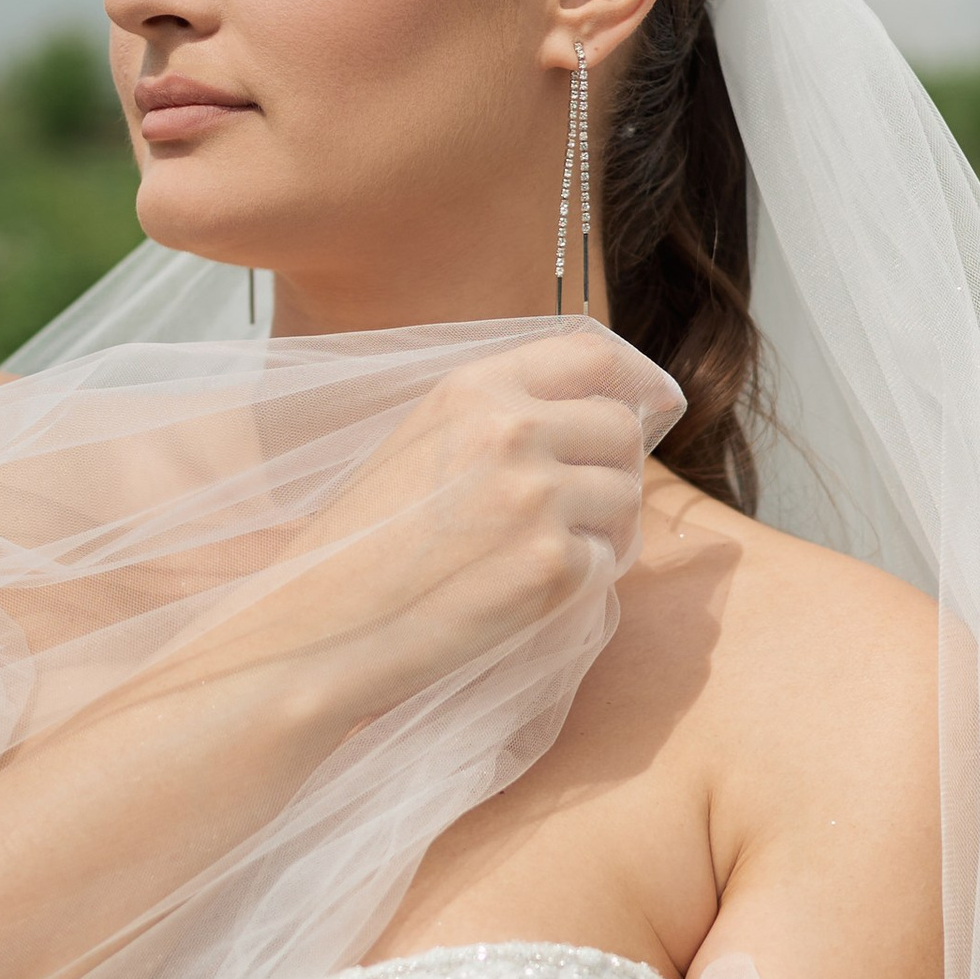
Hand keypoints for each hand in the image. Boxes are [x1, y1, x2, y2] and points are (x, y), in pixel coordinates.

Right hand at [211, 324, 657, 722]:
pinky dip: (582, 580)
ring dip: (604, 529)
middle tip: (581, 509)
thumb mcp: (424, 441)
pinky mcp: (552, 566)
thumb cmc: (363, 543)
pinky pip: (607, 562)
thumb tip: (597, 411)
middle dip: (614, 469)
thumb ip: (501, 415)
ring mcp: (537, 498)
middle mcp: (512, 429)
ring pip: (626, 498)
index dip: (635, 378)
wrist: (321, 623)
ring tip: (543, 556)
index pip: (591, 354)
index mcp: (474, 388)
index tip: (658, 400)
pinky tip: (527, 592)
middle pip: (622, 429)